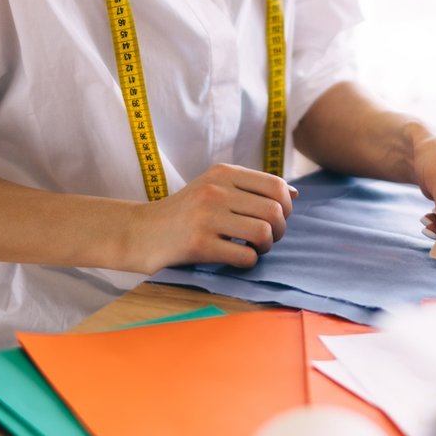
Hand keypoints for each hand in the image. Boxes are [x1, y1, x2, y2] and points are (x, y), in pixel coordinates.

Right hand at [125, 164, 296, 272]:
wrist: (140, 232)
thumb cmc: (184, 213)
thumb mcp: (214, 188)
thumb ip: (251, 188)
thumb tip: (295, 193)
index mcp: (222, 173)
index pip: (276, 185)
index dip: (286, 206)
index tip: (276, 219)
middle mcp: (215, 190)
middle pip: (275, 211)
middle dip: (280, 230)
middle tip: (268, 239)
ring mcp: (206, 216)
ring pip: (264, 233)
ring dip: (265, 247)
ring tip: (253, 249)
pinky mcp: (198, 244)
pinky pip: (245, 256)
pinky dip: (247, 262)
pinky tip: (235, 259)